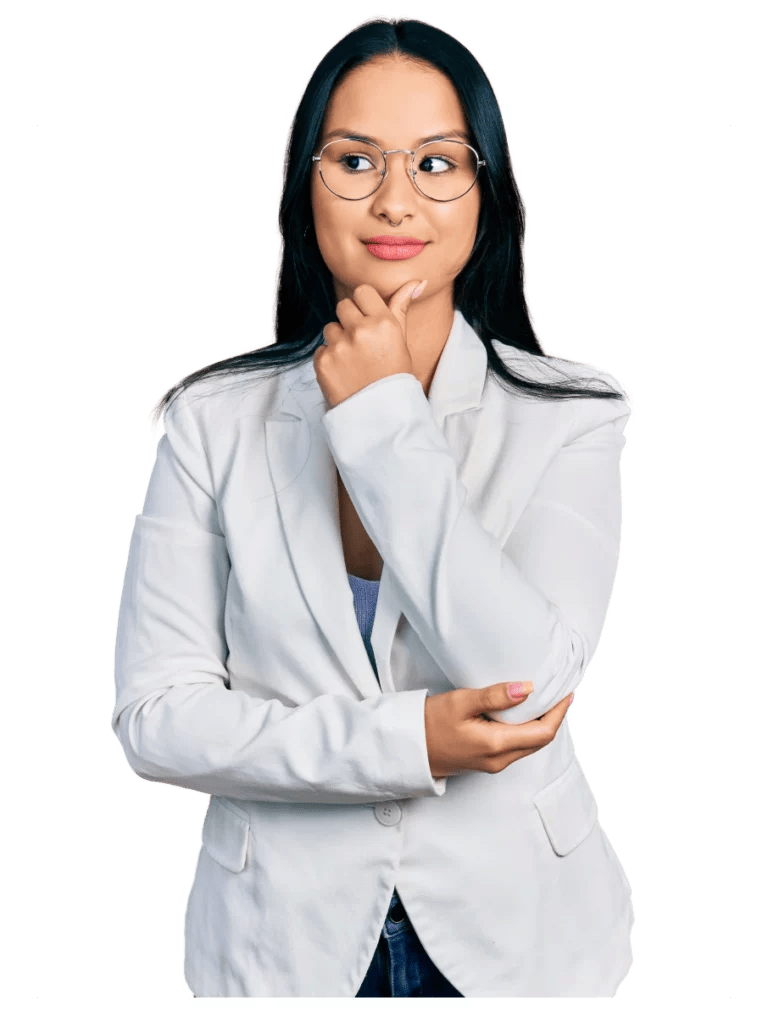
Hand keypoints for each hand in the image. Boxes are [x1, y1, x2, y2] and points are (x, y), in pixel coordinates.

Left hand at [313, 280, 425, 408]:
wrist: (381, 415)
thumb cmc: (394, 376)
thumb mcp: (402, 341)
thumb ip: (401, 308)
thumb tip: (417, 281)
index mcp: (384, 322)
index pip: (362, 291)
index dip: (363, 305)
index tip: (368, 320)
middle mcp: (361, 330)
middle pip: (343, 306)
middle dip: (349, 321)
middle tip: (361, 344)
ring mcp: (340, 346)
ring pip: (330, 328)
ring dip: (338, 340)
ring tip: (353, 361)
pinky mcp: (323, 362)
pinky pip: (321, 349)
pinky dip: (329, 360)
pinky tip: (344, 373)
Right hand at [424, 683, 573, 778]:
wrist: (409, 749)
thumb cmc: (429, 724)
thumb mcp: (461, 702)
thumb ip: (495, 696)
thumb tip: (527, 688)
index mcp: (497, 745)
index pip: (544, 732)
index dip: (560, 712)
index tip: (567, 691)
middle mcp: (500, 759)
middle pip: (541, 740)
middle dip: (555, 717)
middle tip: (561, 692)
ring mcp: (494, 763)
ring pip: (531, 744)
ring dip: (542, 723)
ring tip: (546, 699)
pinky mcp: (488, 761)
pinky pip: (518, 746)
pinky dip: (527, 729)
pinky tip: (524, 713)